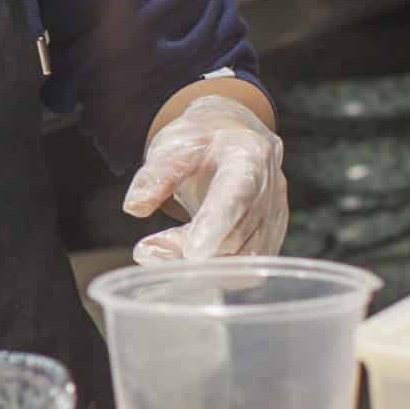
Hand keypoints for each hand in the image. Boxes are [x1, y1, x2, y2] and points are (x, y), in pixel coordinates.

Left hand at [122, 93, 288, 263]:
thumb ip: (155, 175)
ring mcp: (274, 215)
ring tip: (159, 251)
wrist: (233, 137)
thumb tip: (135, 206)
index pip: (236, 195)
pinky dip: (214, 271)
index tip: (191, 251)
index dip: (215, 225)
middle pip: (236, 234)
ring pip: (242, 257)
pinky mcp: (271, 237)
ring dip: (199, 265)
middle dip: (191, 250)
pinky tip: (183, 260)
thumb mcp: (172, 145)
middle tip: (147, 251)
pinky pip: (246, 266)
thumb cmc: (203, 141)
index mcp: (249, 155)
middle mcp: (270, 188)